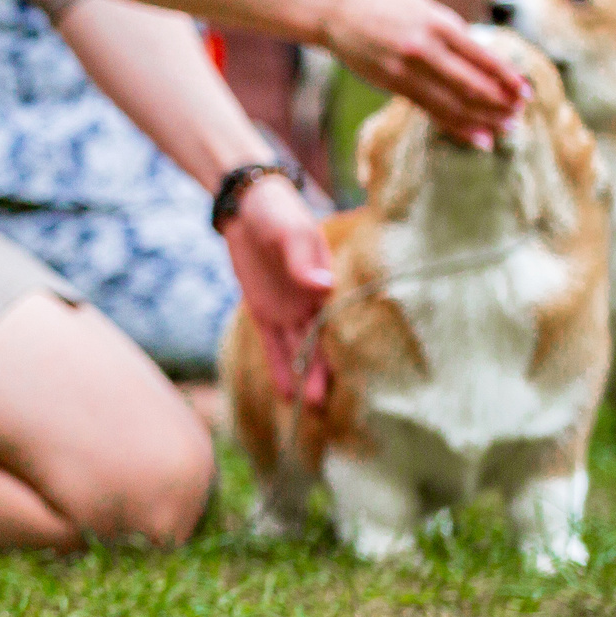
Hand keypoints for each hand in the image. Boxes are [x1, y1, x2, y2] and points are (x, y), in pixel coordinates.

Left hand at [221, 174, 333, 404]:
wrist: (249, 207)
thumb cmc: (278, 213)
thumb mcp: (291, 233)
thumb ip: (302, 260)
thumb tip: (322, 286)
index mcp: (330, 284)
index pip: (344, 323)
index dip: (353, 350)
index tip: (366, 380)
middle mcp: (314, 302)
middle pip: (322, 344)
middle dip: (326, 374)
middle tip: (332, 408)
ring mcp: (289, 309)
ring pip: (299, 349)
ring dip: (304, 376)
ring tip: (311, 409)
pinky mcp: (264, 311)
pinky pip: (273, 343)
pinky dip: (279, 366)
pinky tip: (285, 392)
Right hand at [320, 0, 527, 144]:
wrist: (333, 10)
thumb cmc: (383, 5)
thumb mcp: (424, 8)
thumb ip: (450, 33)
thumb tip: (483, 60)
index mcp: (438, 24)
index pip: (483, 58)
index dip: (508, 78)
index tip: (527, 91)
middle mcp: (423, 49)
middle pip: (471, 85)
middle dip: (500, 103)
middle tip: (520, 114)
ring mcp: (404, 69)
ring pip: (452, 103)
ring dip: (483, 119)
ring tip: (505, 128)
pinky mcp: (390, 83)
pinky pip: (429, 109)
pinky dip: (455, 125)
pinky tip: (476, 136)